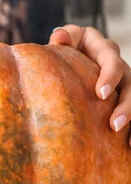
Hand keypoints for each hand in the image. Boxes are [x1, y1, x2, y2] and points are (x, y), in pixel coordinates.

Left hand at [49, 25, 130, 143]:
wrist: (71, 54)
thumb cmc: (66, 45)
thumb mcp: (67, 38)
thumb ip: (65, 37)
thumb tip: (59, 37)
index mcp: (104, 48)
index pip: (111, 61)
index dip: (109, 76)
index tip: (101, 94)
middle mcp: (118, 64)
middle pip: (130, 84)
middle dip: (125, 105)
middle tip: (114, 124)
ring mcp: (123, 81)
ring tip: (124, 138)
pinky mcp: (122, 96)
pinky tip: (130, 146)